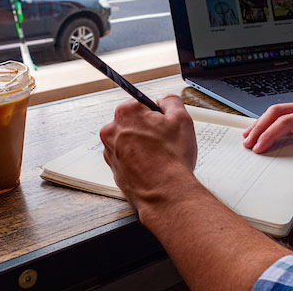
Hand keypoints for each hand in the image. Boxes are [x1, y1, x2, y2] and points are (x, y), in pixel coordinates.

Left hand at [100, 95, 197, 209]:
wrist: (165, 193)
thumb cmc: (172, 160)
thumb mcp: (181, 118)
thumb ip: (171, 101)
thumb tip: (164, 100)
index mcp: (126, 113)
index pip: (142, 104)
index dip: (158, 114)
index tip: (164, 124)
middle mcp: (112, 131)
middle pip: (134, 122)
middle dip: (149, 129)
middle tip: (165, 141)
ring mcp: (110, 151)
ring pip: (130, 141)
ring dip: (143, 145)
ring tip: (160, 157)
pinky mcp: (113, 169)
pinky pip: (127, 158)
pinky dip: (138, 160)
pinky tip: (152, 166)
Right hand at [242, 100, 292, 181]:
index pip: (288, 121)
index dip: (270, 134)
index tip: (259, 147)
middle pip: (278, 111)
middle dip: (259, 126)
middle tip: (247, 142)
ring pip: (280, 110)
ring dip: (262, 122)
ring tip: (249, 137)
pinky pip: (286, 113)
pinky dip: (272, 122)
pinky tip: (265, 130)